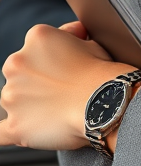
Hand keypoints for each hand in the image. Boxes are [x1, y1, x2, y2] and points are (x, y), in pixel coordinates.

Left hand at [0, 21, 133, 150]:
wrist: (105, 103)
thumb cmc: (100, 73)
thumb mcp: (90, 41)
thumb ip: (73, 36)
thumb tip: (72, 33)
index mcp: (36, 37)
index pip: (38, 47)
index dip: (54, 59)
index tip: (68, 68)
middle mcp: (17, 62)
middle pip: (21, 73)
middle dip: (37, 81)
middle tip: (63, 89)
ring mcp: (12, 95)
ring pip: (13, 100)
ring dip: (29, 104)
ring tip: (58, 110)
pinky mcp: (15, 125)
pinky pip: (0, 132)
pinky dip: (9, 130)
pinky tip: (17, 129)